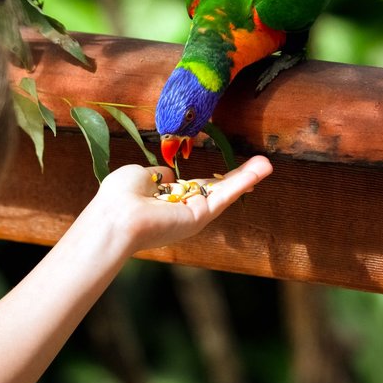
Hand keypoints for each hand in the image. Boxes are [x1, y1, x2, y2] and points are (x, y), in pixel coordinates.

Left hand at [87, 156, 272, 253]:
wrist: (116, 217)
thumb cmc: (119, 196)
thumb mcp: (138, 175)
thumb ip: (157, 174)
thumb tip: (168, 174)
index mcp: (164, 199)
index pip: (191, 188)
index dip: (208, 180)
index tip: (223, 172)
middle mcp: (180, 210)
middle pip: (214, 191)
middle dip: (236, 178)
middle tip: (259, 165)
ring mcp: (191, 215)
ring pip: (223, 194)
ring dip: (246, 178)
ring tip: (267, 164)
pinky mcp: (199, 217)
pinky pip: (224, 197)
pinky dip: (242, 182)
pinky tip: (260, 171)